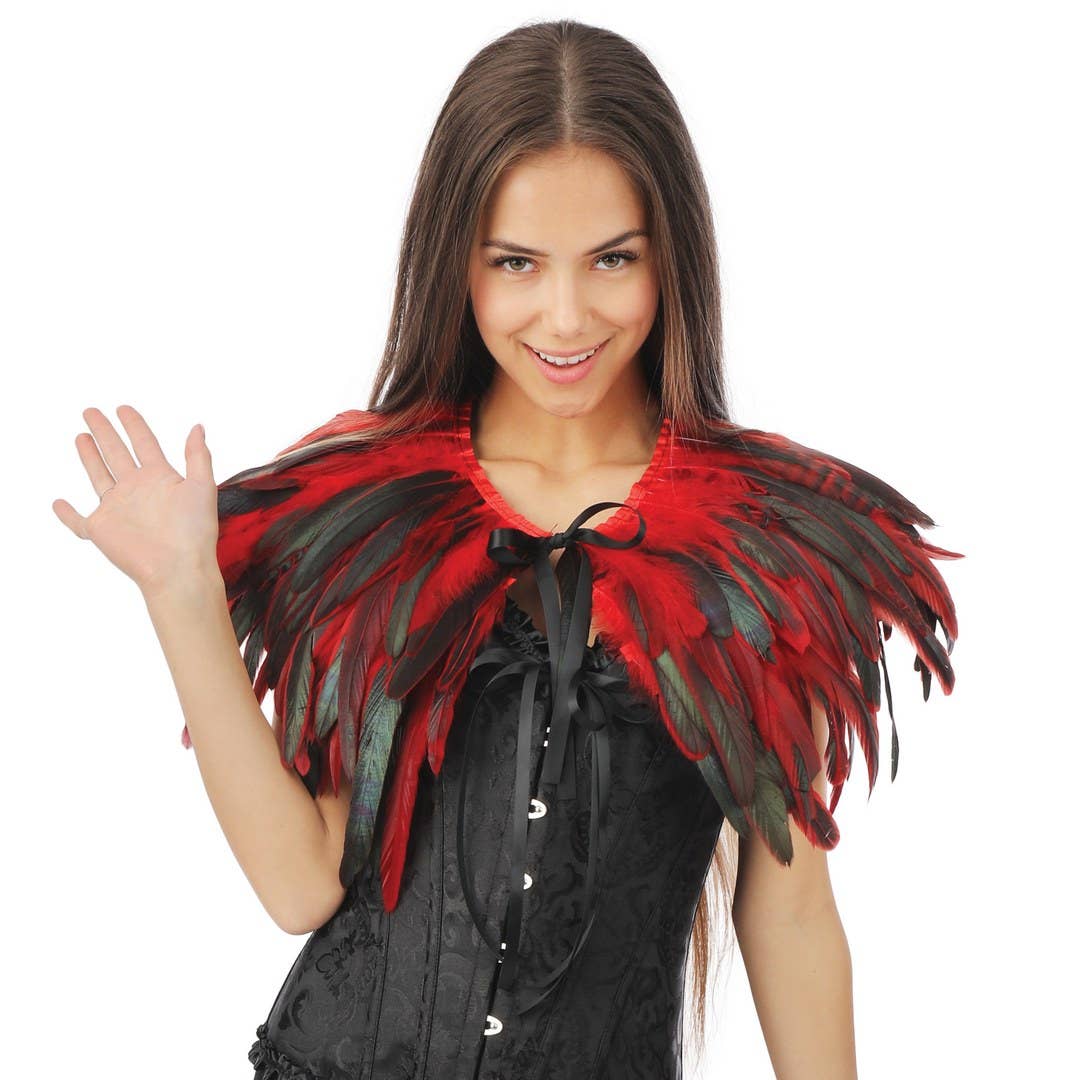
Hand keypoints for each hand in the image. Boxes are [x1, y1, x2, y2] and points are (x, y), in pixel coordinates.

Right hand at [53, 405, 221, 597]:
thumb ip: (198, 457)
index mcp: (160, 477)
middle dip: (105, 432)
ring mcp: (118, 509)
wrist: (179, 567)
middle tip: (91, 411)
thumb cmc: (195, 531)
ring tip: (82, 436)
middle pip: (116, 453)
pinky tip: (58, 503)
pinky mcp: (102, 530)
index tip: (123, 408)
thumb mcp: (202, 486)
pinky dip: (67, 514)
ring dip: (90, 457)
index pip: (144, 443)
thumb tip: (198, 427)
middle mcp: (136, 489)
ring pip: (99, 477)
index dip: (134, 425)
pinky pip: (78, 522)